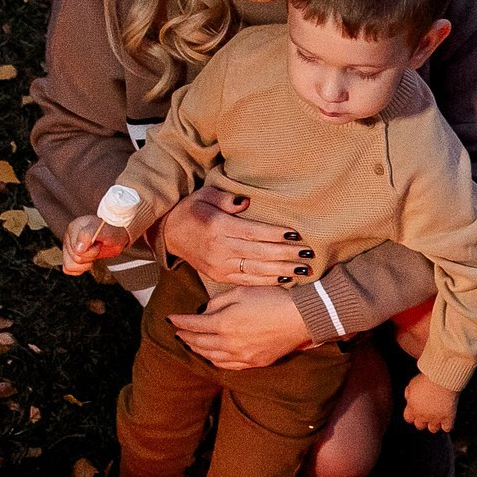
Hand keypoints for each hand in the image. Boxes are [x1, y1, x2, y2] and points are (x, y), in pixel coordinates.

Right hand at [62, 213, 128, 273]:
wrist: (115, 235)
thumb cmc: (111, 231)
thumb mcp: (105, 231)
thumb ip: (89, 235)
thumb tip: (78, 249)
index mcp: (74, 227)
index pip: (77, 250)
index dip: (92, 251)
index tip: (99, 243)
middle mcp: (69, 237)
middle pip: (75, 258)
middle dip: (90, 256)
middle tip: (97, 247)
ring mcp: (67, 247)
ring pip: (69, 265)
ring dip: (84, 263)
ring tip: (92, 253)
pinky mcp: (68, 256)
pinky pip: (68, 269)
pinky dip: (79, 268)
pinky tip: (87, 260)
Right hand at [162, 185, 314, 287]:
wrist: (169, 234)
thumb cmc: (192, 209)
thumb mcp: (205, 195)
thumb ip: (226, 198)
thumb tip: (246, 202)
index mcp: (218, 226)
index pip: (253, 232)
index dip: (275, 234)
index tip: (296, 235)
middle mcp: (219, 248)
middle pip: (259, 253)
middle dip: (286, 254)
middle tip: (307, 254)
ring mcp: (219, 265)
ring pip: (256, 270)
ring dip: (282, 271)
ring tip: (303, 269)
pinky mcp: (219, 277)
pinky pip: (247, 280)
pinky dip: (267, 282)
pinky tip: (285, 279)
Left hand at [167, 286, 312, 369]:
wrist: (300, 318)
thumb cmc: (272, 299)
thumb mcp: (241, 291)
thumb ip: (218, 302)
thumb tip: (205, 312)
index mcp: (224, 324)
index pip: (193, 325)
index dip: (180, 322)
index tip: (171, 319)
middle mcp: (229, 344)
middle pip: (199, 343)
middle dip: (186, 336)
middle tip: (179, 332)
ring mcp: (242, 356)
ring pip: (211, 357)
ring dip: (198, 350)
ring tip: (192, 343)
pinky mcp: (254, 362)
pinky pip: (228, 365)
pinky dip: (215, 360)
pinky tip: (212, 355)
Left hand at [403, 376, 457, 432]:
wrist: (443, 378)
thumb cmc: (427, 379)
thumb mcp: (412, 384)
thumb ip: (409, 393)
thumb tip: (408, 397)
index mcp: (412, 408)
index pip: (408, 418)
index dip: (412, 415)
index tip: (416, 411)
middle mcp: (423, 415)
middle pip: (419, 426)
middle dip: (423, 420)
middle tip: (428, 412)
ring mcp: (436, 418)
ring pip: (433, 429)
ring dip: (434, 424)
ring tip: (438, 416)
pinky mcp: (448, 418)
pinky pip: (447, 428)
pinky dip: (447, 425)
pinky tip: (448, 418)